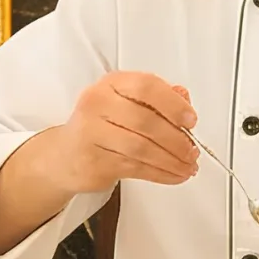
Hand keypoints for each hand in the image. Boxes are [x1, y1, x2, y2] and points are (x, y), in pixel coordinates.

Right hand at [42, 71, 199, 192]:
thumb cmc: (103, 124)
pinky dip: (160, 174)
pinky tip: (174, 175)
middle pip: (146, 121)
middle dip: (177, 140)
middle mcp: (97, 103)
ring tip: (187, 166)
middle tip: (192, 151)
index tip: (191, 120)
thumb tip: (184, 97)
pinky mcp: (93, 161)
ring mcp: (91, 132)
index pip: (146, 86)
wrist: (66, 155)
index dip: (173, 104)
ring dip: (171, 160)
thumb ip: (160, 97)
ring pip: (141, 148)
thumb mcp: (130, 103)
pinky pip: (135, 168)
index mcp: (112, 83)